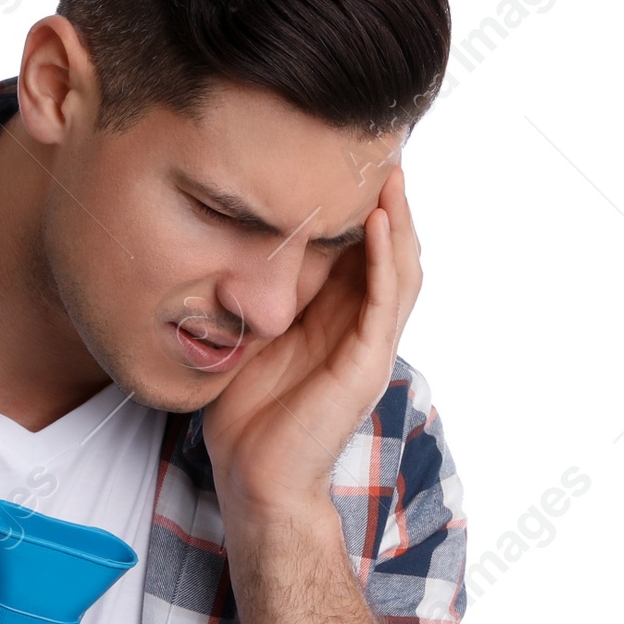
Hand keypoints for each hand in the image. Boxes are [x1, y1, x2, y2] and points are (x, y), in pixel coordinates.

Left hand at [202, 162, 422, 524]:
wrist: (254, 480)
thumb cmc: (245, 416)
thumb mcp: (245, 334)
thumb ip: (251, 294)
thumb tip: (223, 242)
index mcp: (335, 318)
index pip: (357, 247)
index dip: (355, 202)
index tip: (339, 152)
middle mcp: (361, 326)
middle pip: (389, 247)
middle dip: (386, 197)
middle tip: (376, 144)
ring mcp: (370, 344)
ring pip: (400, 265)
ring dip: (397, 214)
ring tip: (387, 168)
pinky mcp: (367, 363)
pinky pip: (386, 299)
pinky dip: (386, 255)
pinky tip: (378, 218)